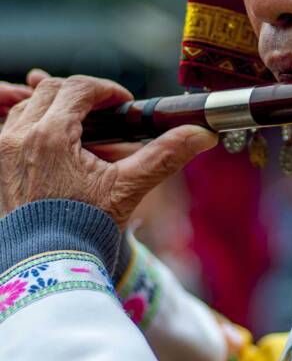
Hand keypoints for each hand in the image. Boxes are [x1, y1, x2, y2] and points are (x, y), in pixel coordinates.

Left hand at [0, 74, 216, 226]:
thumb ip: (164, 156)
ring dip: (54, 108)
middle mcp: (18, 137)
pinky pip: (9, 128)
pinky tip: (53, 142)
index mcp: (50, 136)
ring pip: (27, 106)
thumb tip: (202, 135)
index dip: (106, 90)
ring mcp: (1, 152)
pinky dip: (31, 125)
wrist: (46, 272)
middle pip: (50, 90)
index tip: (124, 103)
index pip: (79, 88)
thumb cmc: (83, 231)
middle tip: (106, 112)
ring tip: (81, 127)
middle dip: (81, 94)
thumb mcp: (127, 189)